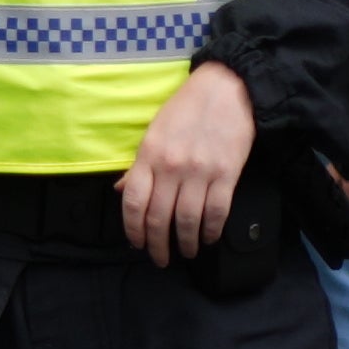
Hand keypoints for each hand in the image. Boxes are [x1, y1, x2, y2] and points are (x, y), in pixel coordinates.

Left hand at [121, 60, 256, 266]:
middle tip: (160, 258)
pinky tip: (208, 238)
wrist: (227, 89)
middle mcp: (171, 167)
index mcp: (148, 156)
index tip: (137, 243)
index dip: (132, 228)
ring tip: (186, 252)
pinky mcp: (227, 174)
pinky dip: (211, 230)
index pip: (132, 201)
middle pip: (158, 217)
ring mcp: (199, 172)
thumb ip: (139, 165)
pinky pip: (217, 211)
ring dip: (185, 242)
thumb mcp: (154, 133)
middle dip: (157, 244)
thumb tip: (121, 191)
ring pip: (186, 219)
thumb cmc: (186, 109)